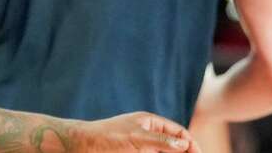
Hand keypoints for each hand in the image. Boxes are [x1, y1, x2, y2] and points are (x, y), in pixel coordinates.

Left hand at [75, 112, 200, 152]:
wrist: (80, 146)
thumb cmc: (106, 138)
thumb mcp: (136, 138)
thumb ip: (161, 141)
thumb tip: (184, 144)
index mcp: (150, 122)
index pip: (178, 132)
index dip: (191, 144)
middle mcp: (147, 134)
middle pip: (174, 146)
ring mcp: (141, 147)